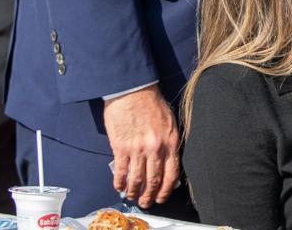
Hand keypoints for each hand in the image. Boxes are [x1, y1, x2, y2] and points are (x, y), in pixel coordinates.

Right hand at [103, 85, 179, 208]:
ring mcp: (137, 148)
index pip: (172, 174)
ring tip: (132, 196)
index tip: (162, 197)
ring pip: (136, 179)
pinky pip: (120, 171)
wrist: (132, 88)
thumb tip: (167, 162)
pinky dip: (119, 182)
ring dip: (134, 192)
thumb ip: (169, 142)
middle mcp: (155, 148)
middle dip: (150, 196)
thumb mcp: (169, 121)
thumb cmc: (151, 101)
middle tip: (146, 202)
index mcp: (170, 141)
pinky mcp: (121, 147)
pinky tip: (119, 186)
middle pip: (153, 180)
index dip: (166, 190)